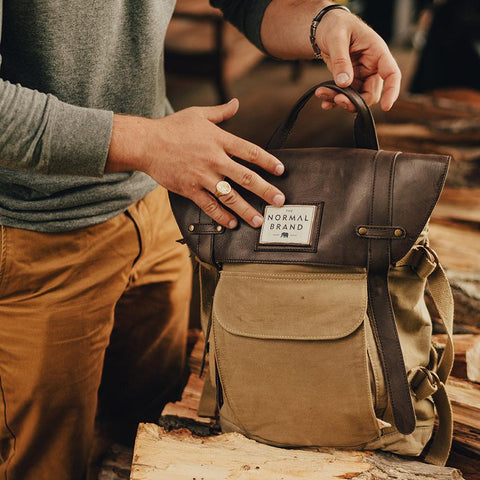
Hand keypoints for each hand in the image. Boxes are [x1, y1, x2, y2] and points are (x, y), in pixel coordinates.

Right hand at [107, 99, 284, 228]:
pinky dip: (221, 216)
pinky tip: (232, 223)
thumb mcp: (198, 114)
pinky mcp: (190, 189)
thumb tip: (236, 103)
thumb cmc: (172, 127)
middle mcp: (214, 159)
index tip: (281, 170)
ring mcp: (202, 176)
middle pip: (246, 177)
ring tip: (259, 219)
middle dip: (265, 191)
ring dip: (246, 210)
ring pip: (230, 196)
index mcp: (219, 140)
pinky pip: (209, 206)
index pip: (250, 152)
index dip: (268, 161)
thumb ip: (220, 112)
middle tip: (279, 201)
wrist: (146, 143)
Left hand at [314, 8, 400, 111]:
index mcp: (377, 52)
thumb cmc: (336, 26)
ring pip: (356, 98)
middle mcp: (371, 67)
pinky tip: (323, 97)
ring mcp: (360, 76)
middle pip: (371, 93)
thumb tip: (344, 83)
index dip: (392, 91)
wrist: (324, 28)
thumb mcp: (337, 38)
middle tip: (337, 100)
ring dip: (339, 100)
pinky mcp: (348, 81)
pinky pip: (344, 96)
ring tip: (322, 93)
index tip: (386, 107)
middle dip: (355, 101)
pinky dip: (333, 100)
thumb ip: (341, 60)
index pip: (391, 73)